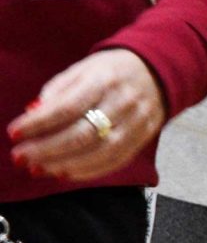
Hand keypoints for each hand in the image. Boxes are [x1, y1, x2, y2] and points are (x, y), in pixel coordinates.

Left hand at [8, 48, 166, 180]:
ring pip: (99, 152)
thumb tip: (32, 117)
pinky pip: (114, 161)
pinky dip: (86, 171)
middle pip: (82, 134)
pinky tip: (64, 172)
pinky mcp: (143, 138)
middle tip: (20, 156)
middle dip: (46, 149)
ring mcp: (136, 122)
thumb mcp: (82, 70)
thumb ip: (56, 92)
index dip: (38, 123)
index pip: (68, 107)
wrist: (156, 71)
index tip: (14, 133)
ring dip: (63, 165)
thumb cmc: (110, 72)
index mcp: (104, 80)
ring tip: (38, 168)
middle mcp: (123, 102)